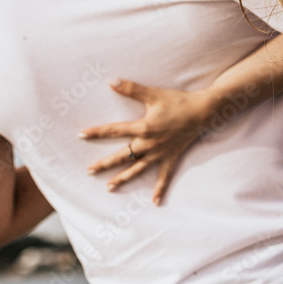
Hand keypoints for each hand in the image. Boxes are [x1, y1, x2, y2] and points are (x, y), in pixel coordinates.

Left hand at [79, 79, 211, 204]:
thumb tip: (111, 81)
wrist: (202, 112)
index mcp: (143, 128)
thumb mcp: (153, 94)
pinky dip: (160, 189)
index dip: (96, 132)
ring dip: (122, 178)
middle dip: (104, 164)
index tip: (81, 135)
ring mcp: (160, 153)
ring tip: (108, 188)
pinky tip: (155, 202)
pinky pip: (164, 177)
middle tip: (88, 171)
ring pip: (137, 169)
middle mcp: (149, 144)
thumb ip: (131, 89)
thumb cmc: (177, 101)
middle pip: (121, 155)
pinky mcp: (171, 158)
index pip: (114, 131)